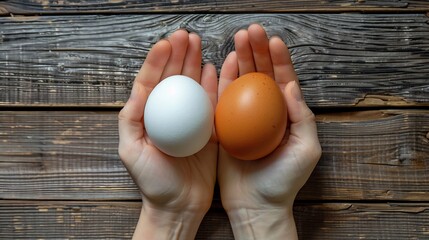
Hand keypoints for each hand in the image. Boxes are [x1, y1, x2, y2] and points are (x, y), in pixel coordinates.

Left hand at [118, 30, 217, 239]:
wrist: (179, 205)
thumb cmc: (152, 181)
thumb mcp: (131, 150)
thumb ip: (131, 118)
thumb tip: (140, 88)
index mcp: (148, 116)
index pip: (151, 82)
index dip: (157, 60)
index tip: (166, 43)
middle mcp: (169, 114)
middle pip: (173, 78)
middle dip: (178, 54)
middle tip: (186, 36)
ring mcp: (189, 120)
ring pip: (192, 86)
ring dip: (195, 63)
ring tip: (198, 44)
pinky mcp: (208, 129)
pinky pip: (211, 103)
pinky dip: (212, 85)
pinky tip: (213, 69)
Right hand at [218, 24, 321, 238]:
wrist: (255, 205)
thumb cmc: (284, 181)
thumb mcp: (306, 150)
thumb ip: (302, 117)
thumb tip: (290, 85)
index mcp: (286, 115)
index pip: (284, 80)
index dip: (280, 59)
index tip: (273, 40)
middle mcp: (265, 112)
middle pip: (262, 75)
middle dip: (258, 51)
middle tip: (251, 31)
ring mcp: (244, 118)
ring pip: (243, 82)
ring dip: (241, 59)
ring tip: (238, 39)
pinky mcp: (225, 126)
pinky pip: (223, 100)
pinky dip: (224, 81)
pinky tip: (224, 63)